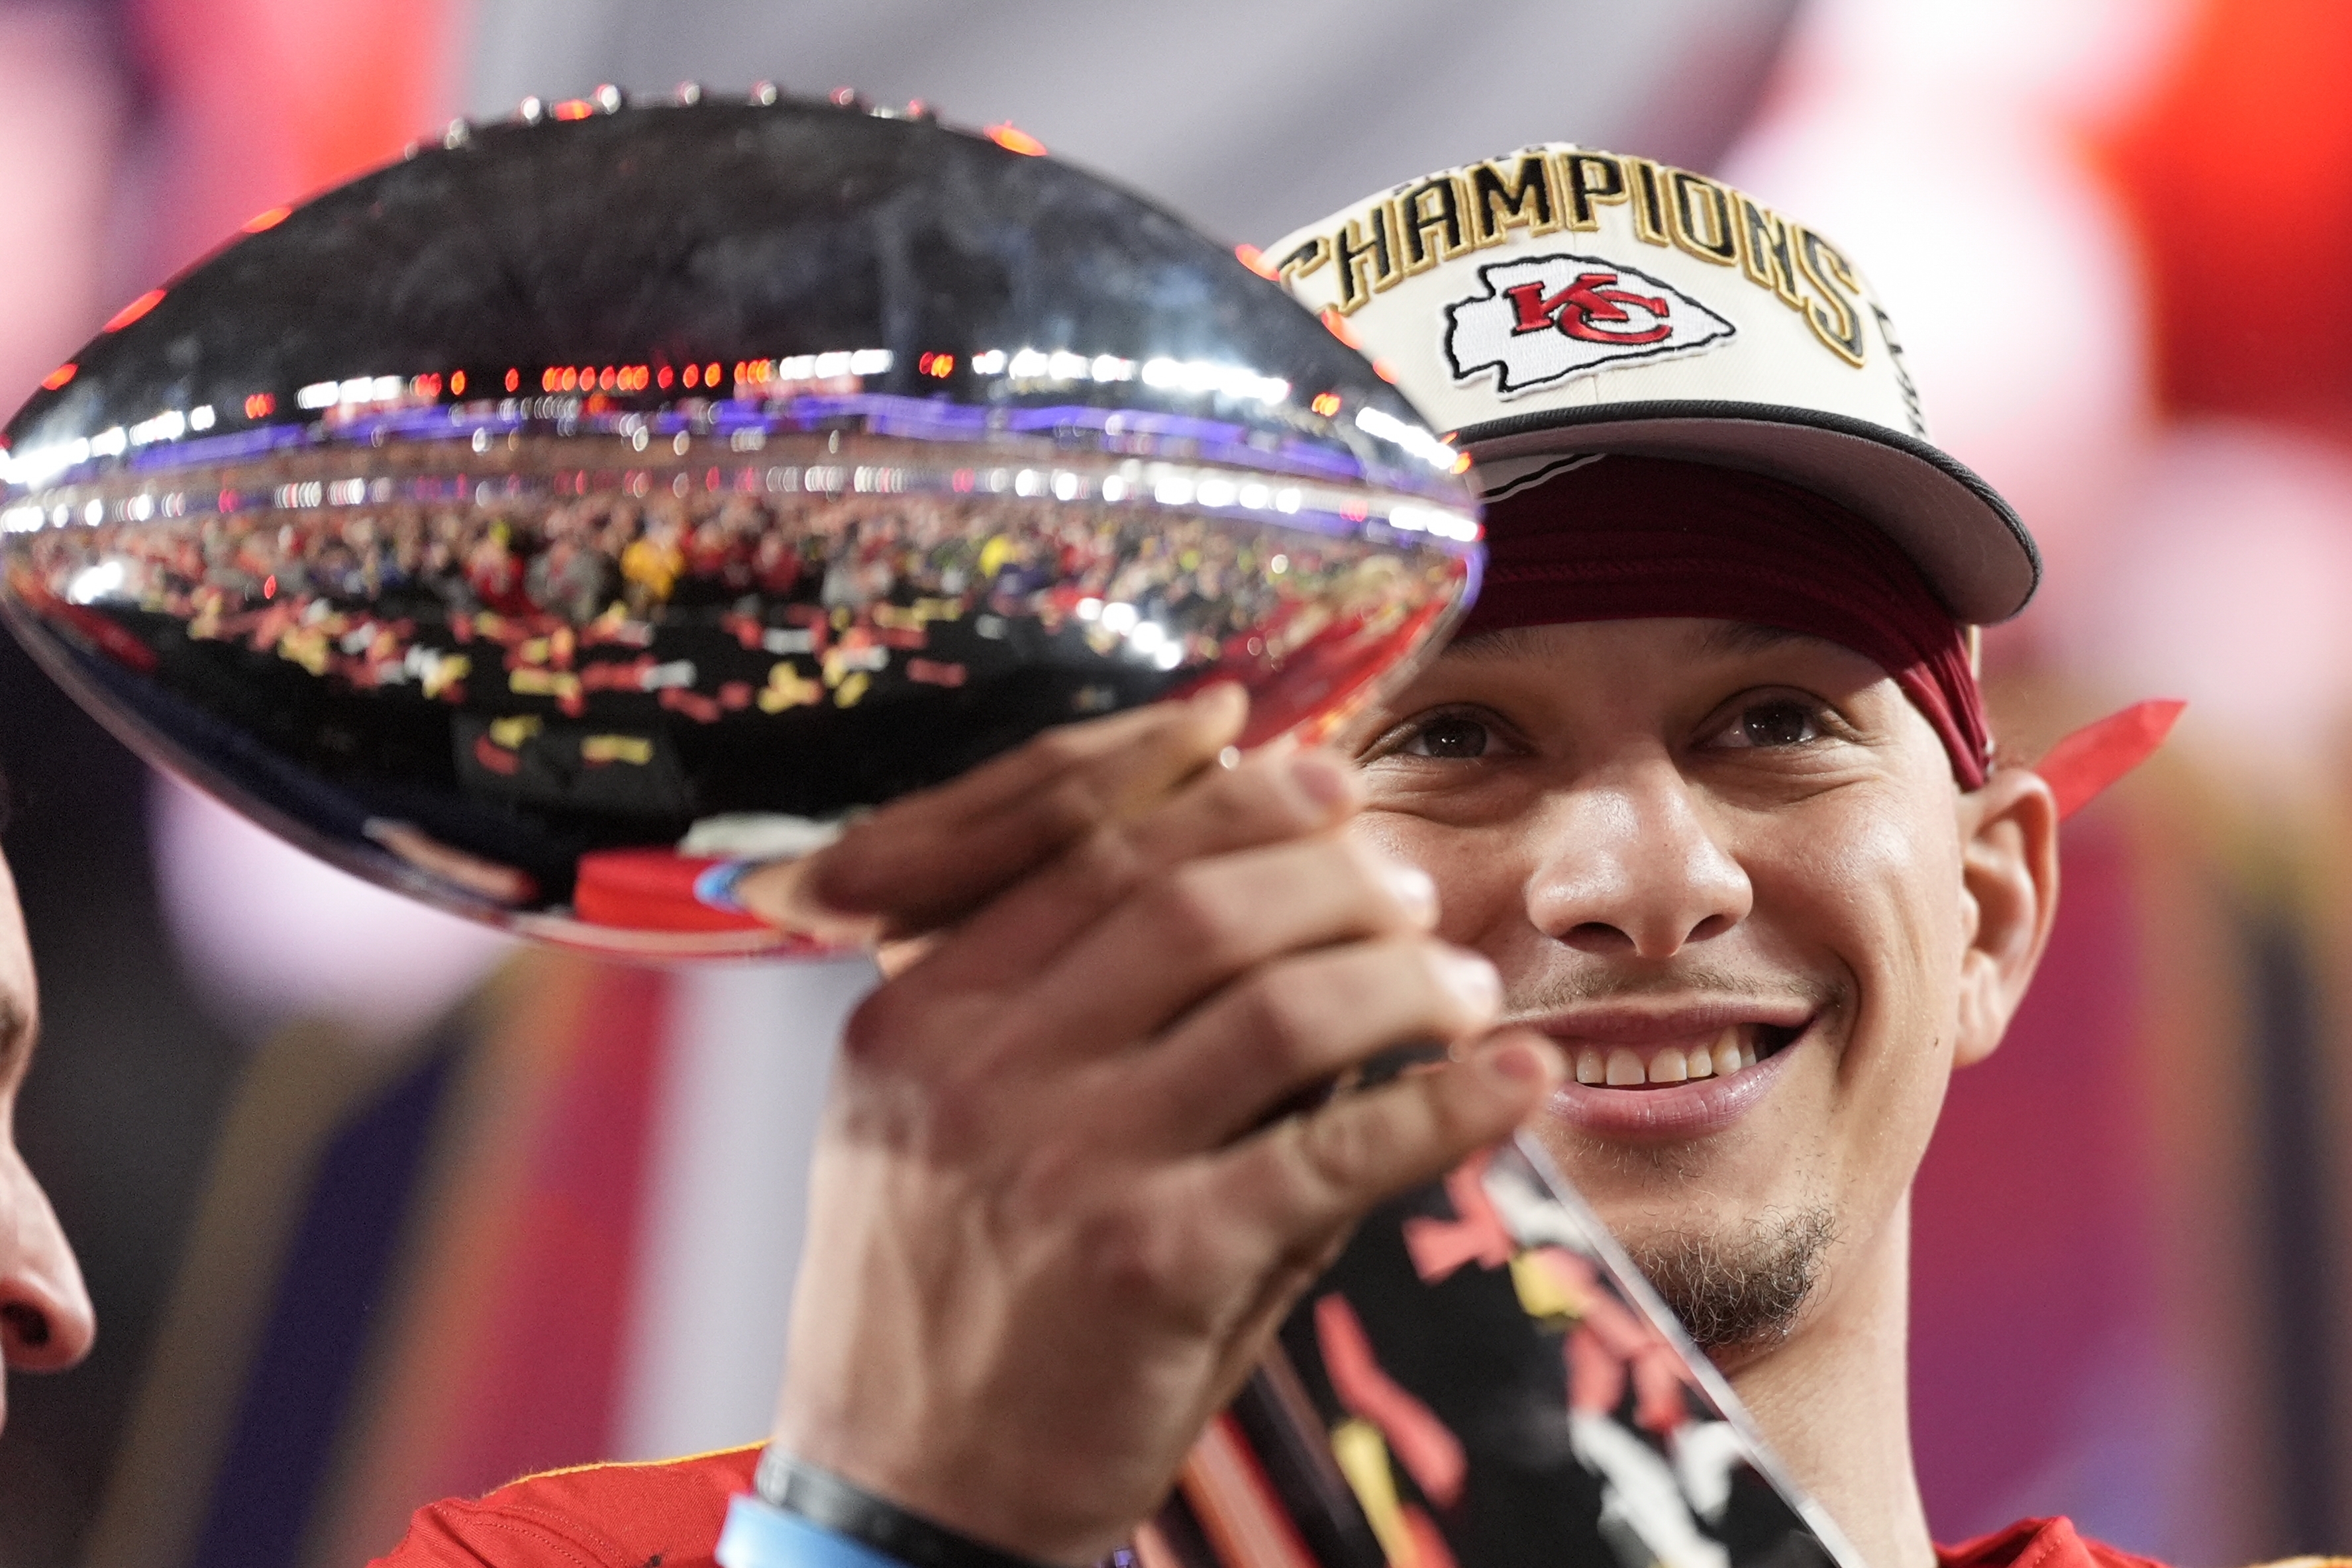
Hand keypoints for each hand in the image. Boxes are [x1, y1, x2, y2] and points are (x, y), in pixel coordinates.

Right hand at [752, 689, 1561, 1563]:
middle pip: (1192, 897)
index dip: (1216, 787)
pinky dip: (1445, 1102)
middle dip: (1325, 868)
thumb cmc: (949, 1300)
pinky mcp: (1152, 1264)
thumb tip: (1264, 876)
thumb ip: (1062, 1005)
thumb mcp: (941, 1125)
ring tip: (1458, 981)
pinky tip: (1509, 1079)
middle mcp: (975, 1067)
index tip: (1309, 762)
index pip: (1083, 840)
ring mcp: (1061, 1162)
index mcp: (917, 1012)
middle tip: (1401, 879)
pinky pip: (1337, 1149)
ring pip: (1277, 1002)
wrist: (910, 1503)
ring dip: (1398, 974)